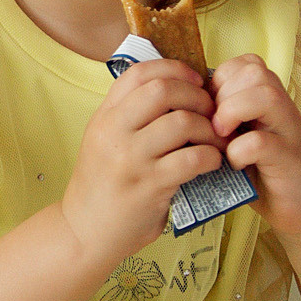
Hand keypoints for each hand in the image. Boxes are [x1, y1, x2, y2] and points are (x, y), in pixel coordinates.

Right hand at [62, 58, 221, 265]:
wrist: (85, 231)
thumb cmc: (103, 184)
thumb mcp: (104, 141)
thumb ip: (130, 116)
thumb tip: (176, 89)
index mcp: (104, 116)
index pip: (140, 73)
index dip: (173, 68)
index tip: (194, 80)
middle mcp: (114, 132)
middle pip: (163, 90)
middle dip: (196, 95)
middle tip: (210, 111)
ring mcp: (131, 159)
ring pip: (182, 122)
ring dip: (209, 128)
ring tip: (215, 140)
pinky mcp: (150, 186)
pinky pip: (192, 158)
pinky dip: (211, 156)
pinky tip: (211, 162)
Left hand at [208, 54, 300, 238]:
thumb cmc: (261, 169)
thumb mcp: (237, 135)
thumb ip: (219, 116)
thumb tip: (181, 105)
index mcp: (267, 97)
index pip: (241, 64)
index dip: (218, 82)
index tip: (209, 110)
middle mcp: (282, 107)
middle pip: (254, 71)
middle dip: (225, 94)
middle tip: (215, 125)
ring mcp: (289, 131)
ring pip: (264, 95)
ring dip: (233, 113)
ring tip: (222, 138)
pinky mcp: (290, 159)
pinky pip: (262, 141)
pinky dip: (241, 151)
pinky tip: (236, 163)